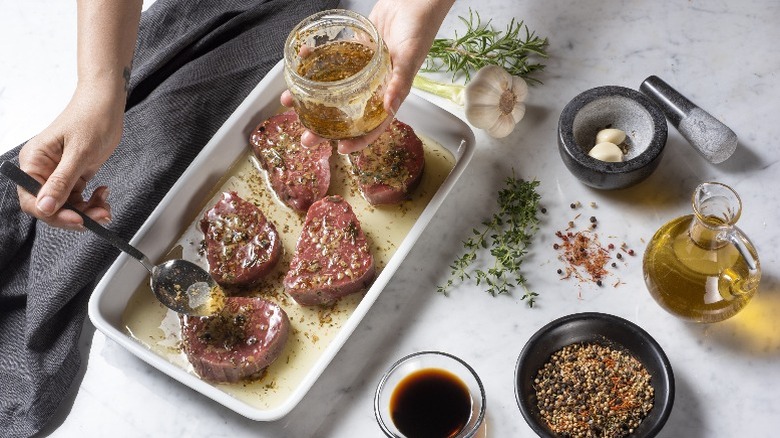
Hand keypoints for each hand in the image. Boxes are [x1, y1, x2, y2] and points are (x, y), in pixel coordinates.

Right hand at [17, 83, 124, 229]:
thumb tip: (45, 206)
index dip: (53, 214)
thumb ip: (62, 181)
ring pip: (67, 206)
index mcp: (34, 161)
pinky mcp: (74, 175)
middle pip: (50, 207)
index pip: (33, 199)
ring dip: (87, 212)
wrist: (107, 103)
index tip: (77, 219)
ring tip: (105, 206)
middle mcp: (42, 170)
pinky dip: (92, 203)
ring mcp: (58, 174)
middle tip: (99, 216)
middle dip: (75, 215)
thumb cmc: (91, 118)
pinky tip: (103, 194)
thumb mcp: (79, 152)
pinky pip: (78, 199)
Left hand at [282, 0, 453, 153]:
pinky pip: (331, 61)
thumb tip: (389, 107)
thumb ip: (400, 82)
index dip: (359, 140)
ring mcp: (361, 69)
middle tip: (306, 136)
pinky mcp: (353, 50)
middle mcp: (374, 85)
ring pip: (333, 90)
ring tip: (290, 101)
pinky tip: (299, 63)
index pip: (373, 125)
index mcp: (390, 93)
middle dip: (325, 127)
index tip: (341, 149)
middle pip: (347, 113)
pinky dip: (314, 63)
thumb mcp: (410, 57)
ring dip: (311, 97)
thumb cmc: (419, 28)